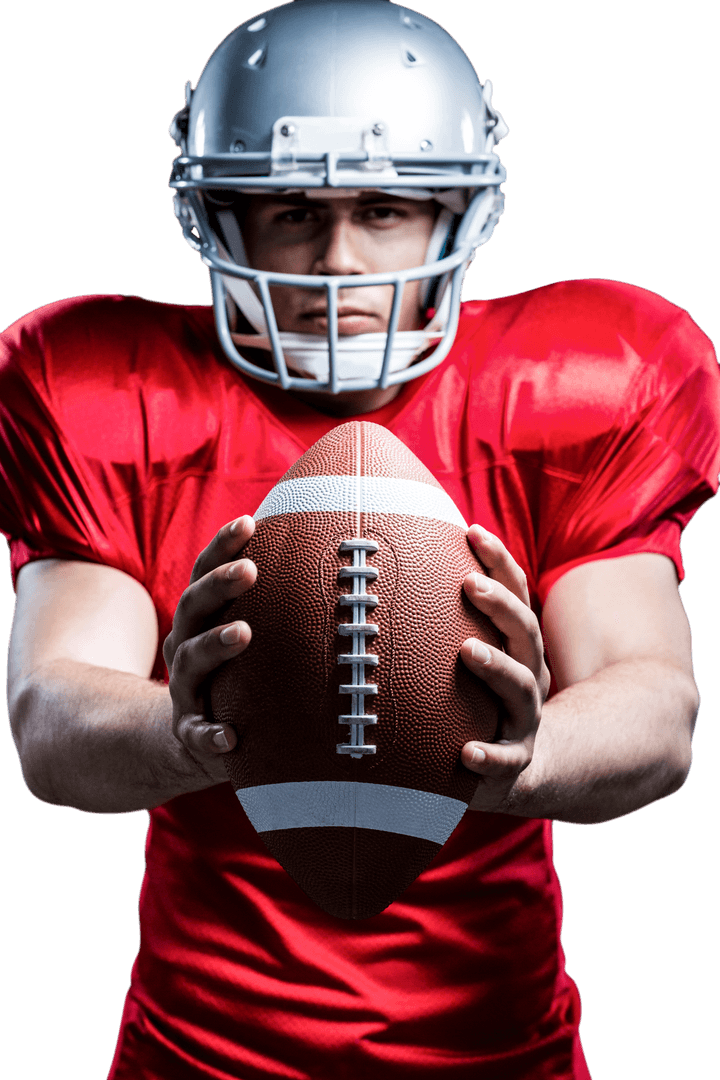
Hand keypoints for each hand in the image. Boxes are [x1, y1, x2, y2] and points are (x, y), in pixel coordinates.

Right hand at [163, 515, 256, 779]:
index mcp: (201, 617)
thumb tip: (338, 554)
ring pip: (189, 662)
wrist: (197, 735)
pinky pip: (196, 734)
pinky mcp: (189, 731)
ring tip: (243, 632)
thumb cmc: (239, 672)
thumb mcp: (249, 632)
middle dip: (219, 585)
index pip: (205, 572)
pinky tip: (230, 738)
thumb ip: (276, 602)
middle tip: (250, 570)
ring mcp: (185, 689)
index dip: (222, 546)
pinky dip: (210, 735)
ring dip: (214, 645)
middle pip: (193, 607)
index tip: (248, 521)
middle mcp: (185, 645)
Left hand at [459, 524, 549, 812]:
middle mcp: (527, 676)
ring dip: (497, 667)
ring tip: (468, 651)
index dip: (499, 561)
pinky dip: (488, 756)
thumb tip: (390, 564)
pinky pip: (505, 761)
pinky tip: (464, 752)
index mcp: (517, 647)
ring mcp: (524, 720)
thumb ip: (444, 622)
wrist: (517, 770)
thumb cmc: (480, 701)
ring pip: (521, 690)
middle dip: (500, 605)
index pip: (516, 595)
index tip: (472, 531)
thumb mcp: (473, 659)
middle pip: (525, 633)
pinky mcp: (514, 762)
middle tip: (469, 584)